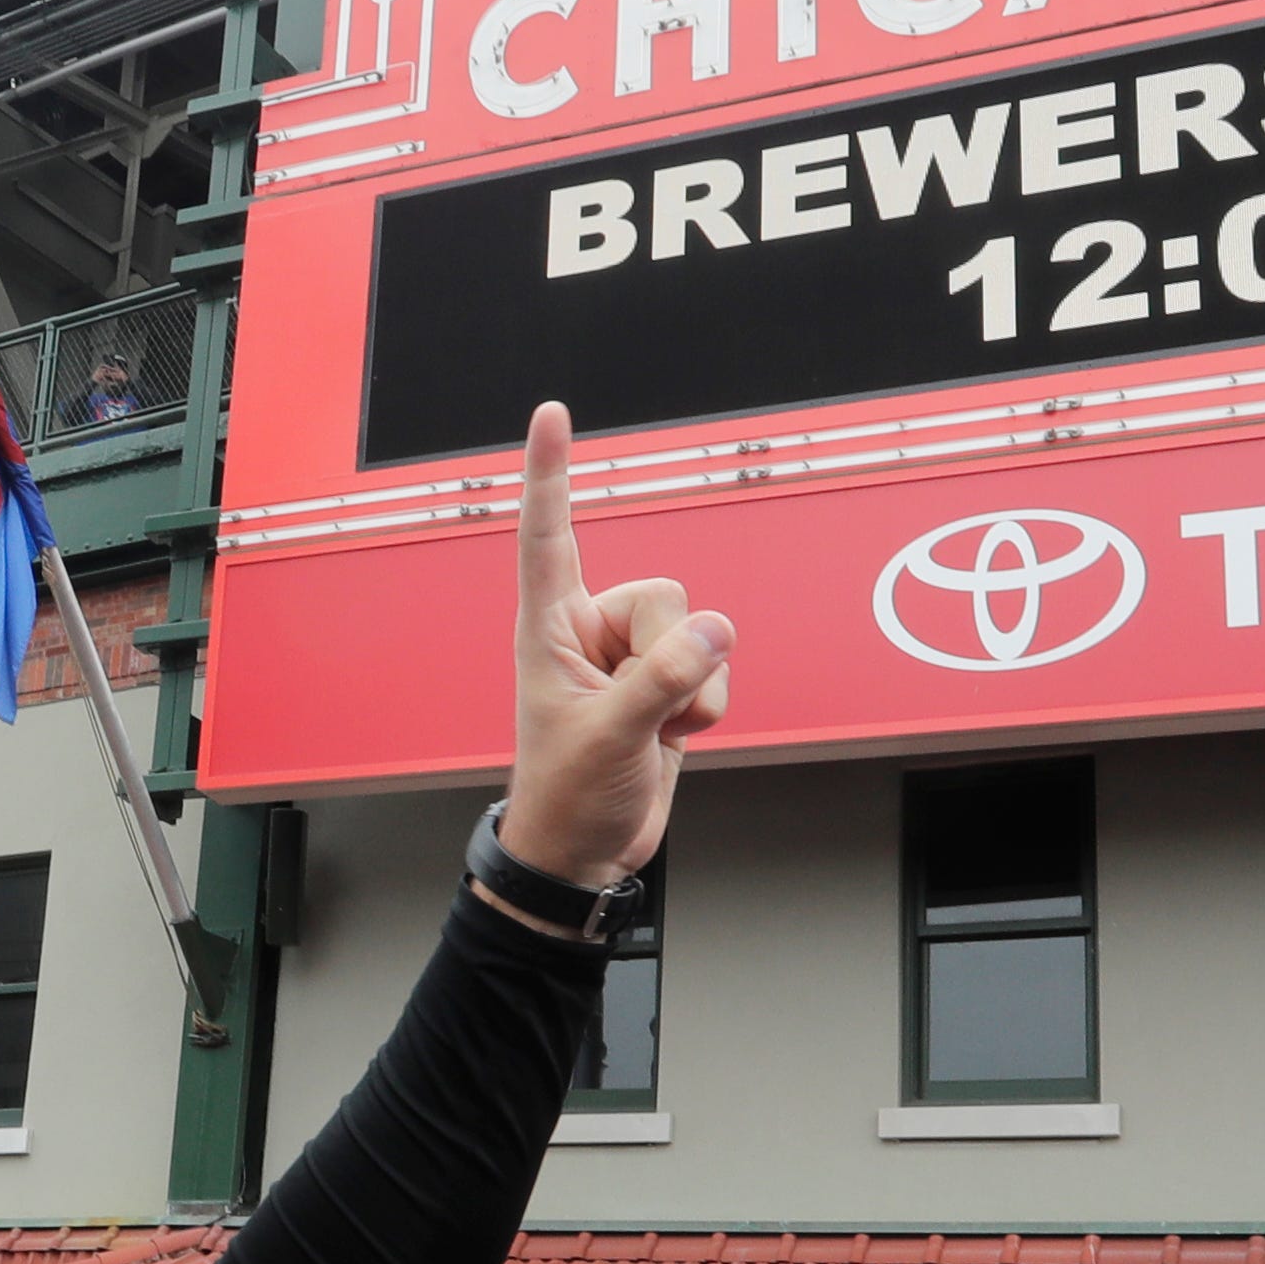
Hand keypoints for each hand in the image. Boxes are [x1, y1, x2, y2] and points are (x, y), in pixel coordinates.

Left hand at [499, 402, 731, 884]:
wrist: (586, 851)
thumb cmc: (567, 795)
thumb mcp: (609, 737)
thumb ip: (661, 682)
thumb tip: (715, 631)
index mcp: (550, 627)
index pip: (549, 534)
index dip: (552, 472)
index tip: (550, 412)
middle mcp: (592, 630)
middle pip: (663, 595)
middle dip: (666, 658)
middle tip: (633, 712)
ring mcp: (635, 657)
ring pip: (699, 632)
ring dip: (689, 692)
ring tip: (649, 731)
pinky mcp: (670, 684)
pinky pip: (715, 670)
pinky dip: (704, 709)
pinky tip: (670, 738)